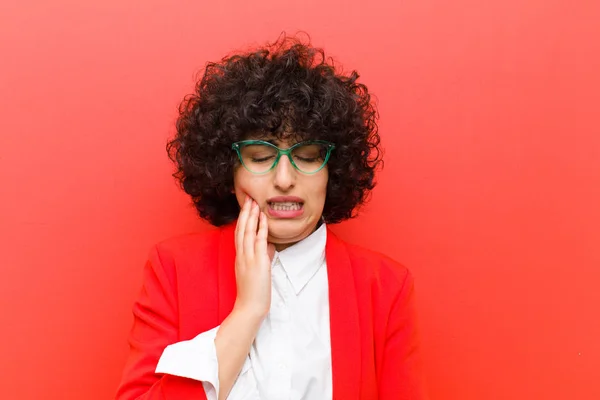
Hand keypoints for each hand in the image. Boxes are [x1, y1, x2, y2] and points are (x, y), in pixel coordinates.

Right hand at [233, 196, 274, 319]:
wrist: (249, 308)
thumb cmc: (253, 292)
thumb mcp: (257, 271)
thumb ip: (262, 256)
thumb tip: (269, 245)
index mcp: (240, 257)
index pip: (239, 234)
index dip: (242, 219)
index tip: (246, 207)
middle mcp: (242, 256)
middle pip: (241, 229)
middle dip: (245, 213)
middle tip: (249, 198)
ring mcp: (248, 259)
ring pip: (248, 233)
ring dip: (251, 216)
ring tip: (254, 203)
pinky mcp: (258, 263)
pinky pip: (259, 242)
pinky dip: (261, 228)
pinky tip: (263, 218)